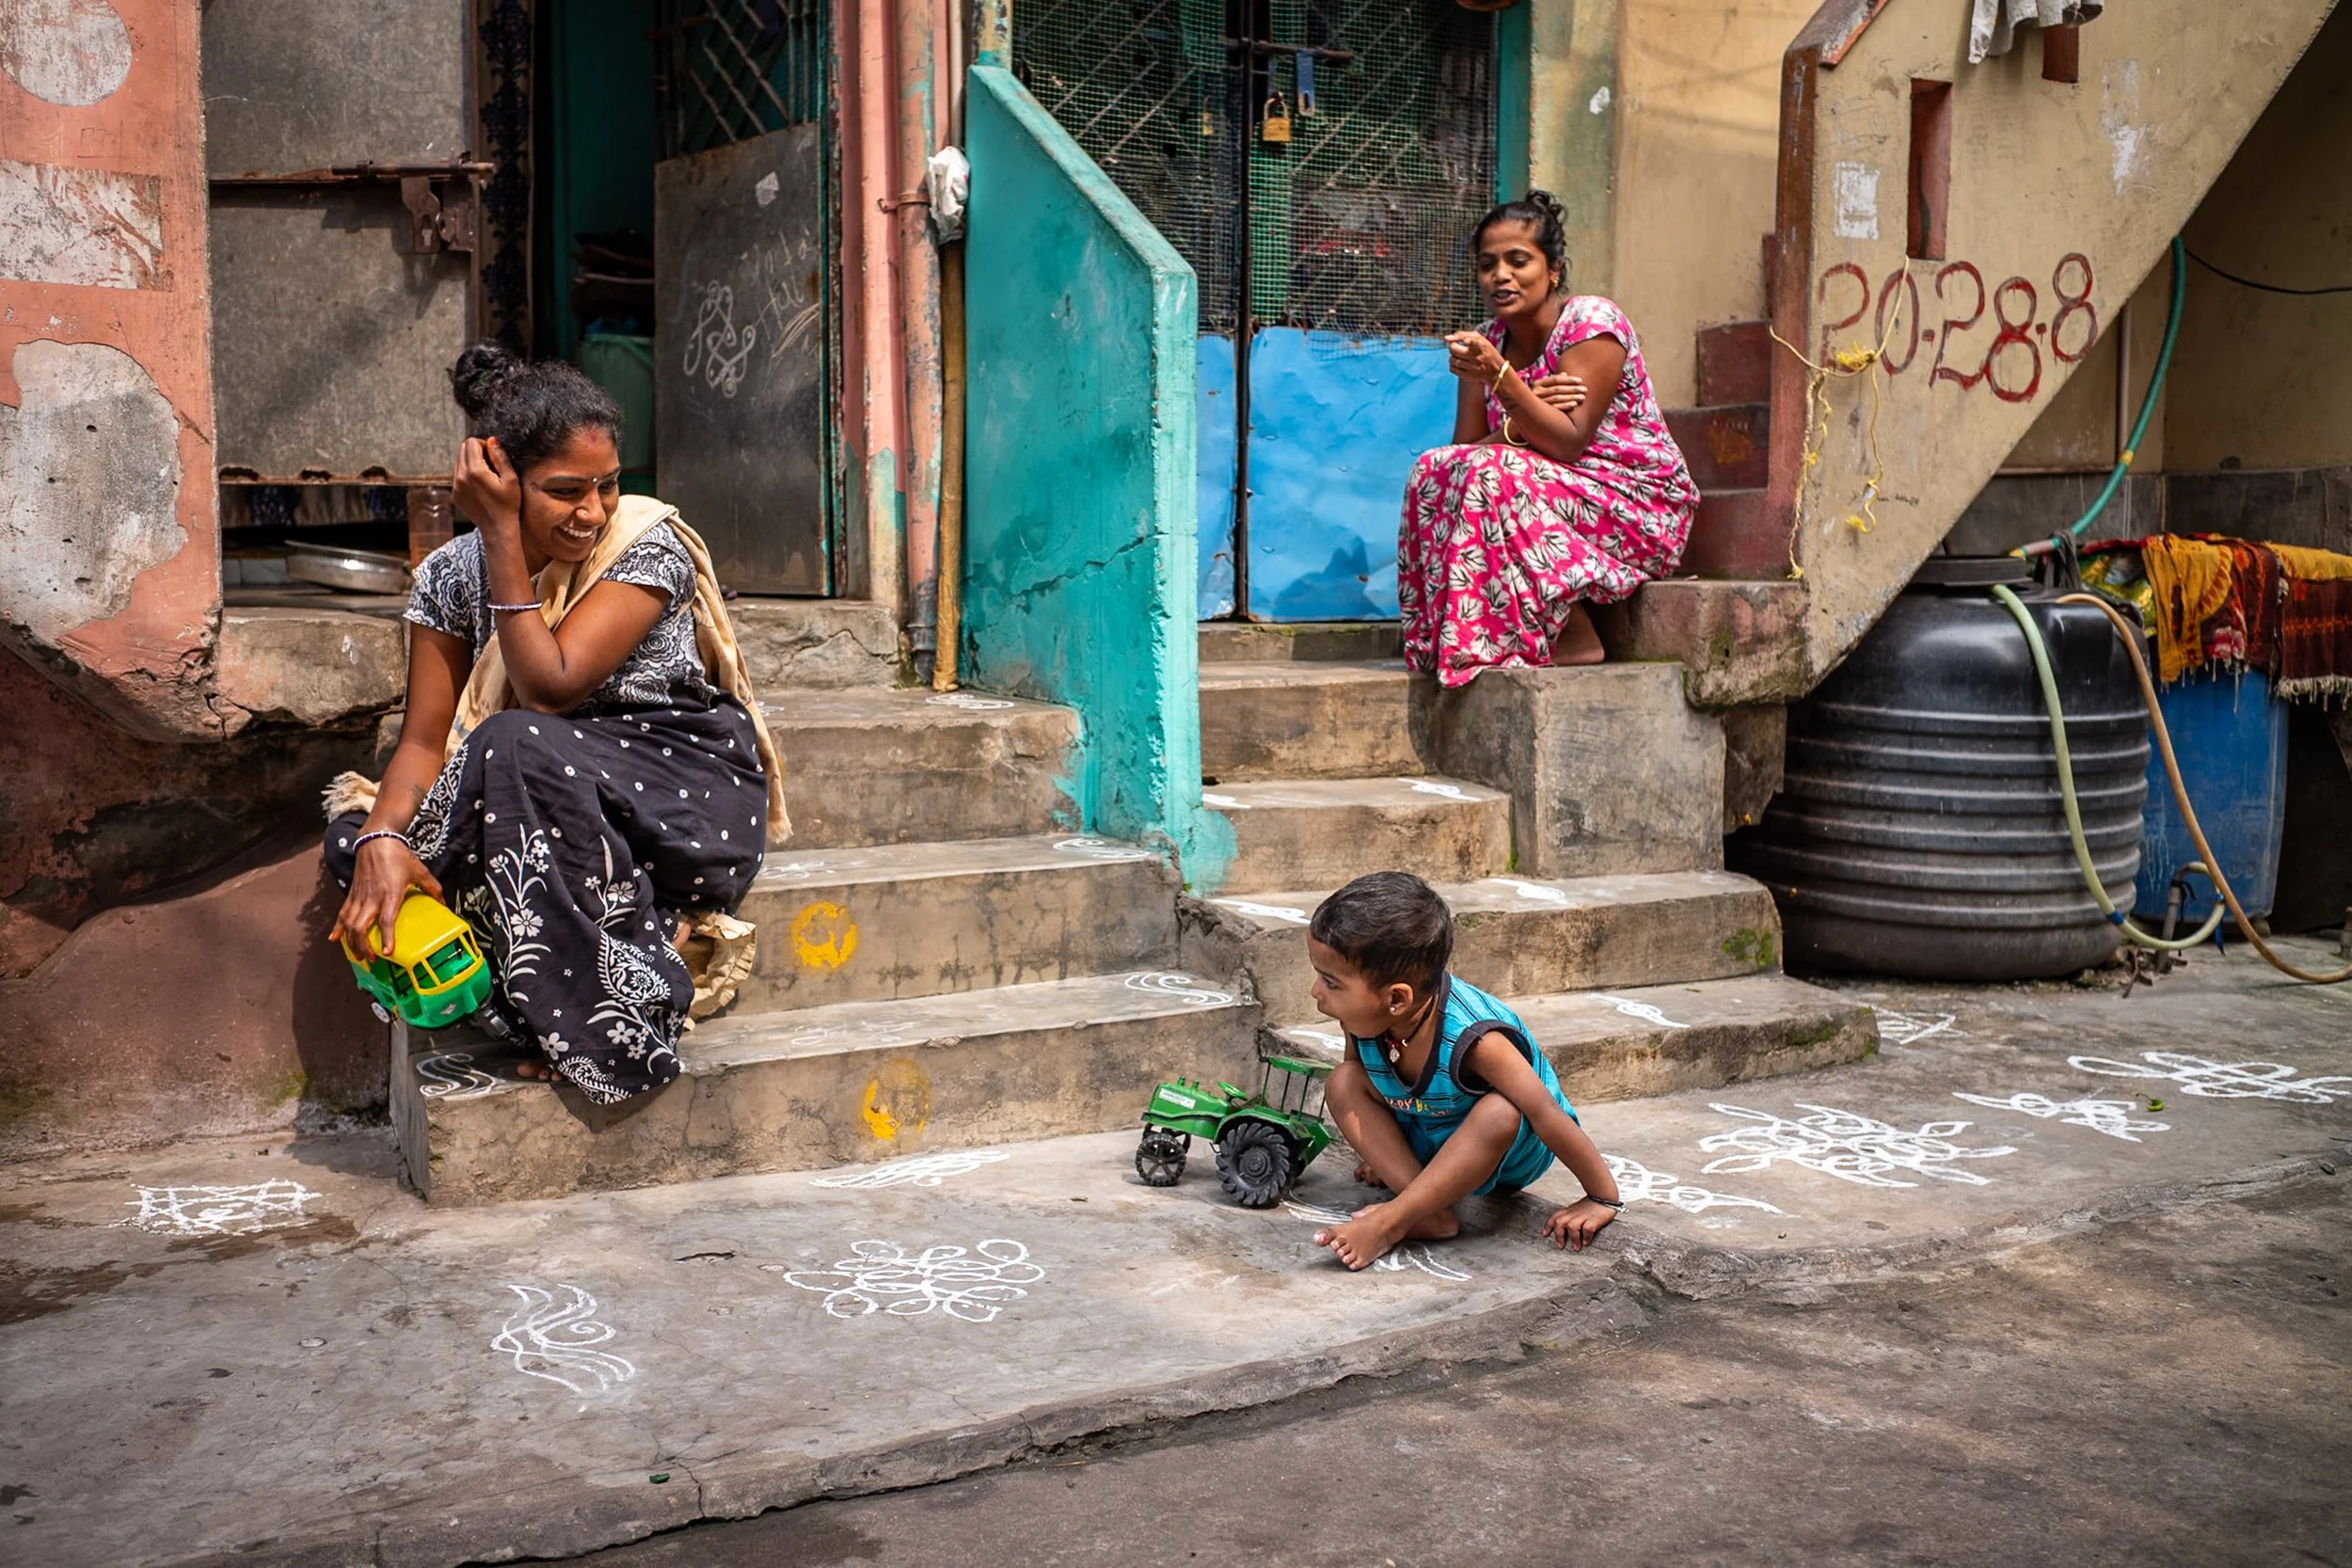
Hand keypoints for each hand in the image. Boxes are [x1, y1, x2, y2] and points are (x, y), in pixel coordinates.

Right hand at [331, 837, 442, 959]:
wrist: (377, 841)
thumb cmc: (399, 856)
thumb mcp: (420, 871)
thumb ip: (433, 888)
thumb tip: (444, 902)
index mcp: (390, 894)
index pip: (386, 920)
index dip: (386, 937)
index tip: (387, 952)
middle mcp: (372, 898)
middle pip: (361, 927)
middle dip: (364, 946)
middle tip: (372, 959)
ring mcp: (359, 897)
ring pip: (349, 924)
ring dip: (351, 942)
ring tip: (359, 956)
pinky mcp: (352, 894)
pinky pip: (342, 913)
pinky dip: (337, 927)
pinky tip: (334, 939)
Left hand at [452, 436, 521, 532]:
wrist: (497, 529)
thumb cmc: (508, 505)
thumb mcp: (511, 479)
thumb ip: (500, 457)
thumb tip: (492, 440)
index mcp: (475, 471)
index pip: (471, 443)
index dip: (484, 445)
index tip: (493, 456)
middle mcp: (461, 477)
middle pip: (462, 449)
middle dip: (476, 451)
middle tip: (490, 464)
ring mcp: (455, 486)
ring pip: (458, 461)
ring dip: (471, 462)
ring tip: (486, 475)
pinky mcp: (454, 494)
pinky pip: (457, 474)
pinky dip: (467, 474)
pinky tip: (480, 486)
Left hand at [1445, 330, 1505, 385]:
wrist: (1496, 370)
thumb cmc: (1485, 350)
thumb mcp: (1479, 339)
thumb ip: (1462, 335)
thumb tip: (1446, 338)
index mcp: (1481, 346)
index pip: (1473, 342)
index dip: (1468, 340)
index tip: (1466, 341)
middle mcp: (1476, 357)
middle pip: (1453, 349)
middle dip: (1452, 347)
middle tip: (1457, 347)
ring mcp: (1472, 368)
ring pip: (1451, 359)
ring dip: (1453, 356)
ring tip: (1460, 356)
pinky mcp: (1468, 376)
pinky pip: (1452, 369)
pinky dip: (1453, 365)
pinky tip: (1460, 364)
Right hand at [1531, 372, 1587, 413]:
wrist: (1529, 417)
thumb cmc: (1540, 399)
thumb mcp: (1544, 388)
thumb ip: (1554, 381)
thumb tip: (1565, 373)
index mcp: (1537, 384)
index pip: (1555, 379)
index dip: (1569, 380)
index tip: (1581, 381)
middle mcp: (1535, 393)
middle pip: (1557, 389)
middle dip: (1573, 389)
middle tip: (1585, 390)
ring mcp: (1537, 404)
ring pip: (1557, 398)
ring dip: (1572, 397)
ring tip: (1583, 397)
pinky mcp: (1540, 414)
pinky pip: (1555, 408)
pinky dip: (1566, 405)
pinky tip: (1575, 404)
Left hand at [1543, 1197, 1617, 1251]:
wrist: (1603, 1196)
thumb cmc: (1590, 1205)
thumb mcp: (1575, 1209)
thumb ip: (1568, 1216)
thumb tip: (1561, 1227)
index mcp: (1568, 1211)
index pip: (1554, 1217)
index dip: (1548, 1226)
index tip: (1545, 1235)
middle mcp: (1573, 1214)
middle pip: (1560, 1222)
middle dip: (1558, 1235)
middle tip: (1561, 1246)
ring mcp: (1583, 1216)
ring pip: (1572, 1226)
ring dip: (1573, 1239)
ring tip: (1576, 1248)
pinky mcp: (1594, 1219)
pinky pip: (1587, 1229)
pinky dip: (1586, 1237)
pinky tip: (1586, 1242)